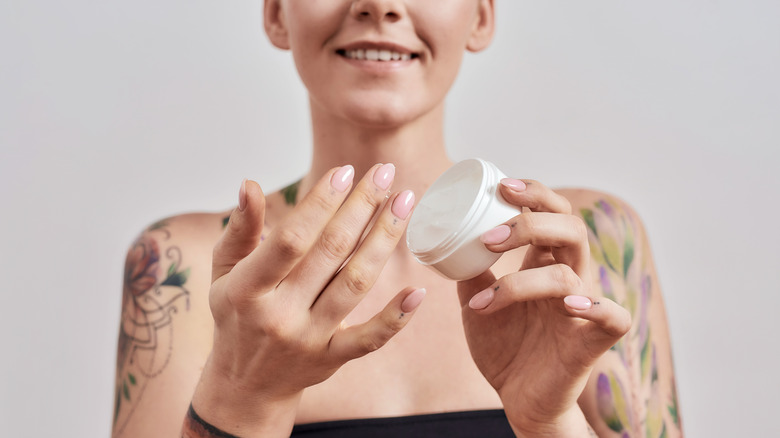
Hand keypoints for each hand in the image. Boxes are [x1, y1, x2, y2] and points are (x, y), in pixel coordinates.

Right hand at [191, 164, 424, 435]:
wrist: (245, 386)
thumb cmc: (236, 317)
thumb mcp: (224, 272)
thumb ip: (240, 229)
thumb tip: (251, 185)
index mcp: (247, 289)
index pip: (291, 238)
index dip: (320, 203)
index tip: (345, 172)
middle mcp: (279, 314)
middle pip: (330, 253)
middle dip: (362, 207)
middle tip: (386, 172)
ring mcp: (308, 339)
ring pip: (355, 284)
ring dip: (384, 240)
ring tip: (405, 204)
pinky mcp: (332, 358)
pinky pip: (369, 339)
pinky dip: (396, 317)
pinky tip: (418, 290)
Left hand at [458, 179, 630, 436]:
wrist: (518, 399)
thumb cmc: (504, 347)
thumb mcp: (476, 303)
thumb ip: (471, 272)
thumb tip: (449, 240)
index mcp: (545, 263)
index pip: (552, 212)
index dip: (534, 193)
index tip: (501, 185)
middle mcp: (569, 278)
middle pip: (570, 229)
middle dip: (532, 222)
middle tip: (490, 236)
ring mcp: (582, 308)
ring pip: (569, 273)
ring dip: (520, 282)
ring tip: (482, 300)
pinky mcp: (593, 342)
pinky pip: (613, 317)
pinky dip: (596, 305)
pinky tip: (569, 302)